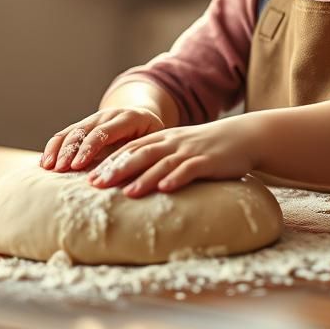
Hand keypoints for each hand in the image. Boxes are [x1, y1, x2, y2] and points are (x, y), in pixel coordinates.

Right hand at [40, 107, 164, 172]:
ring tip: (48, 167)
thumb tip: (135, 177)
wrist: (145, 118)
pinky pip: (65, 134)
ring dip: (58, 149)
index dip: (89, 148)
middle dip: (70, 150)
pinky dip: (53, 147)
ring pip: (71, 131)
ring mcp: (94, 119)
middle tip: (60, 169)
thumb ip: (143, 154)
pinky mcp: (84, 126)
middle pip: (84, 130)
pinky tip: (45, 162)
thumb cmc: (152, 137)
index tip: (77, 166)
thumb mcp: (154, 142)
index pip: (104, 132)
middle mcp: (108, 115)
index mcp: (129, 118)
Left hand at [86, 116, 260, 197]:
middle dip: (116, 169)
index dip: (108, 162)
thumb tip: (128, 179)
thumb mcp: (177, 148)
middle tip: (95, 184)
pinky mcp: (208, 161)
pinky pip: (190, 169)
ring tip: (126, 192)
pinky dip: (176, 178)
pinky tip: (166, 188)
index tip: (88, 177)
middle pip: (139, 154)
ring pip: (162, 163)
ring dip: (143, 177)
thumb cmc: (206, 147)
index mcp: (162, 139)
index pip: (129, 148)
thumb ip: (156, 158)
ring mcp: (190, 151)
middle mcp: (172, 143)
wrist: (241, 137)